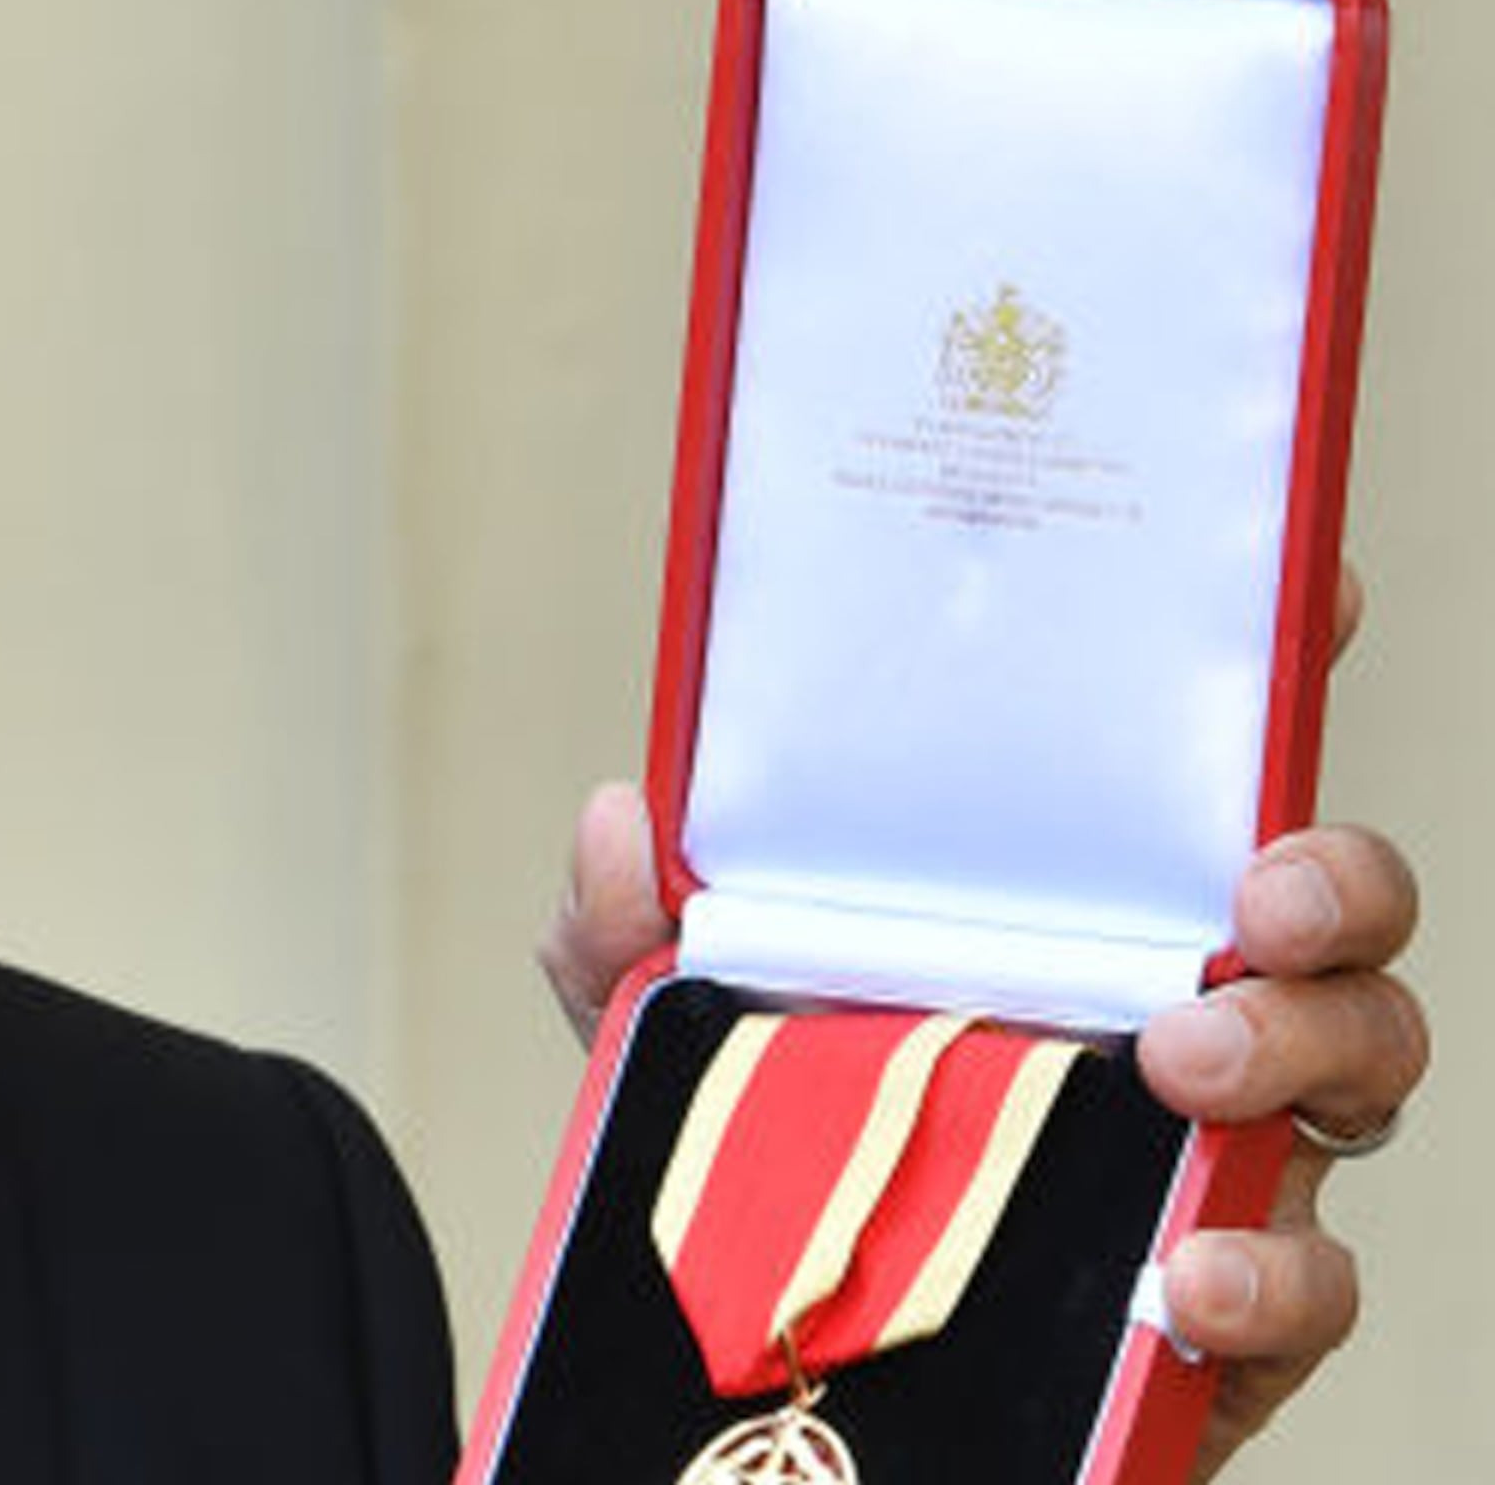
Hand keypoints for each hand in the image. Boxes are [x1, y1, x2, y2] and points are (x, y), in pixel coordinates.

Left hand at [535, 571, 1424, 1480]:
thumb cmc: (795, 1161)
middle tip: (1251, 904)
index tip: (1301, 599)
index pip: (1200, 775)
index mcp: (1076, 911)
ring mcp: (1226, 1151)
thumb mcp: (684, 1032)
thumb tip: (619, 822)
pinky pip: (1311, 1283)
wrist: (806, 1385)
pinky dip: (1270, 1278)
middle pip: (1336, 911)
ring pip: (1364, 1067)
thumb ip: (632, 934)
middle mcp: (1181, 1006)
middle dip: (1331, 881)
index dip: (1268, 675)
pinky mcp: (1234, 1302)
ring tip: (1188, 1062)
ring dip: (1302, 1049)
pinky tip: (1190, 1277)